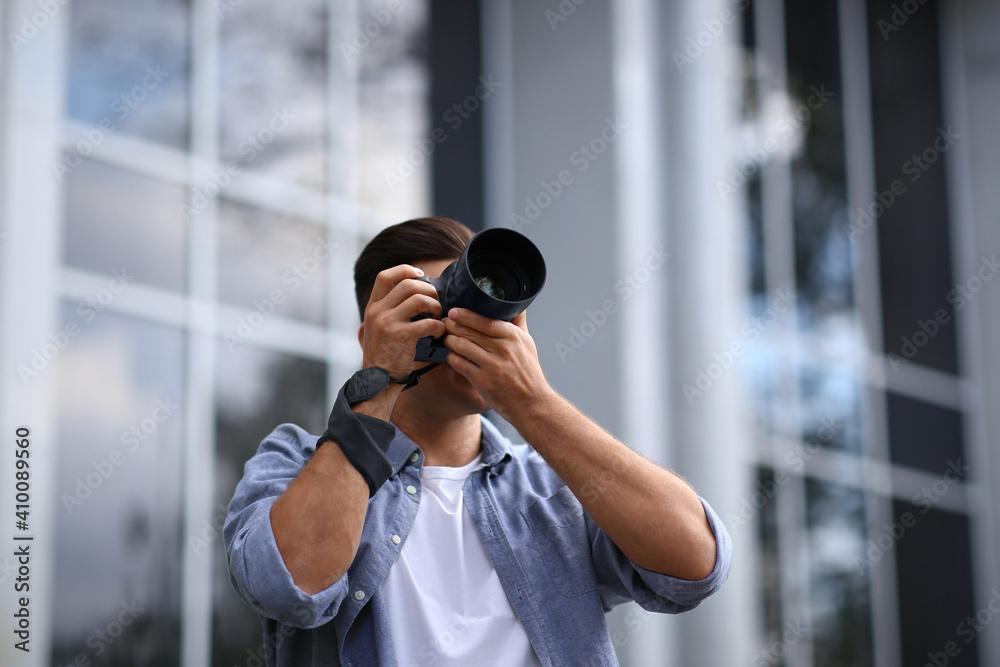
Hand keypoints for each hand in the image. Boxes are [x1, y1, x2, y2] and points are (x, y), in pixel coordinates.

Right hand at [361, 265, 445, 380]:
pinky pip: (427, 323)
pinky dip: (438, 326)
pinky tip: (439, 331)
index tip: (420, 274)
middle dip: (428, 290)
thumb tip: (414, 293)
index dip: (405, 270)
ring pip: (419, 300)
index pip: (384, 276)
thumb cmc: (384, 354)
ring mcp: (388, 323)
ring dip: (435, 306)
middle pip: (407, 285)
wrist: (378, 379)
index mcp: (372, 307)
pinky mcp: (401, 336)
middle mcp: (377, 312)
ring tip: (438, 315)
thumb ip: (389, 310)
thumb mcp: (378, 327)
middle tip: (435, 301)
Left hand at [441, 308, 552, 419]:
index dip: (465, 315)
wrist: (531, 403)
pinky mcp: (482, 380)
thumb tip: (515, 304)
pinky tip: (452, 356)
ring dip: (449, 340)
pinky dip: (451, 357)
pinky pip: (458, 363)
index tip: (454, 312)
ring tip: (447, 339)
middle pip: (469, 331)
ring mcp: (492, 365)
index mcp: (513, 337)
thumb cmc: (528, 373)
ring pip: (460, 345)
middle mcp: (503, 349)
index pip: (484, 320)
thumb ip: (518, 322)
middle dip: (452, 326)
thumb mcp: (528, 343)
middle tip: (446, 324)